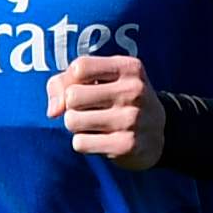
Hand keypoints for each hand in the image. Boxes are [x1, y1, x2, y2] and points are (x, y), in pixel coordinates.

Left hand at [48, 54, 165, 166]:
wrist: (158, 133)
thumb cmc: (118, 100)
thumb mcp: (100, 80)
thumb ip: (65, 82)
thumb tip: (53, 111)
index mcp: (130, 68)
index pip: (80, 67)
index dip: (73, 80)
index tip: (86, 88)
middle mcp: (134, 91)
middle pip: (72, 96)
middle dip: (72, 106)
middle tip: (90, 110)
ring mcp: (132, 119)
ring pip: (72, 120)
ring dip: (77, 126)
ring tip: (95, 125)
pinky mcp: (127, 145)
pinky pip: (80, 143)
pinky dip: (84, 143)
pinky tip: (102, 140)